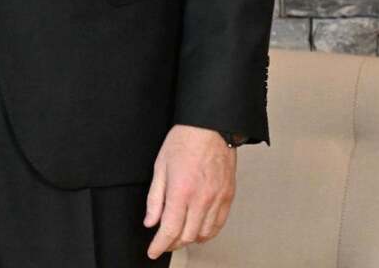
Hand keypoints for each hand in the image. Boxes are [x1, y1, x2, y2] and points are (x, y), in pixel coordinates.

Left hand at [144, 124, 237, 257]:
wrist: (211, 128)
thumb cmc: (184, 141)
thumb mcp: (160, 167)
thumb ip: (155, 198)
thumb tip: (150, 221)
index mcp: (181, 191)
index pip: (169, 229)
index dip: (160, 245)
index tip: (153, 251)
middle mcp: (201, 199)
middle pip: (187, 235)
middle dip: (173, 244)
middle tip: (163, 243)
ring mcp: (217, 199)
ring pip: (204, 233)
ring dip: (190, 240)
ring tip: (179, 237)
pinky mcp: (228, 197)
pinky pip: (219, 224)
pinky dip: (208, 233)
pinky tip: (199, 232)